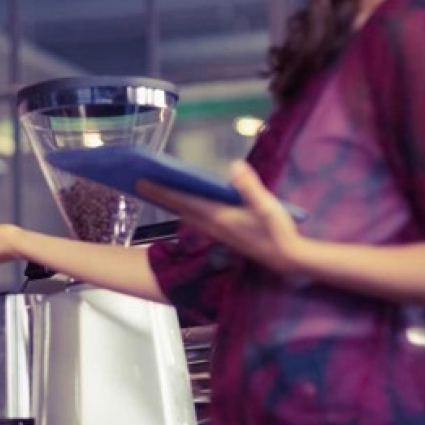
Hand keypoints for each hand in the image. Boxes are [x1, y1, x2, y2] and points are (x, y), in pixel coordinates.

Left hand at [139, 161, 305, 274]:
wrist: (287, 259)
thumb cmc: (279, 232)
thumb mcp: (268, 207)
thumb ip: (250, 188)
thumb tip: (234, 166)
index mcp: (218, 216)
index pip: (183, 200)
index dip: (162, 189)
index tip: (141, 181)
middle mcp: (211, 224)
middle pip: (178, 206)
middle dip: (158, 193)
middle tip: (138, 181)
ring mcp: (215, 230)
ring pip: (185, 212)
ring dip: (169, 200)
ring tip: (154, 187)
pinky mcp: (222, 232)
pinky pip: (194, 216)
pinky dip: (183, 206)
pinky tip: (181, 201)